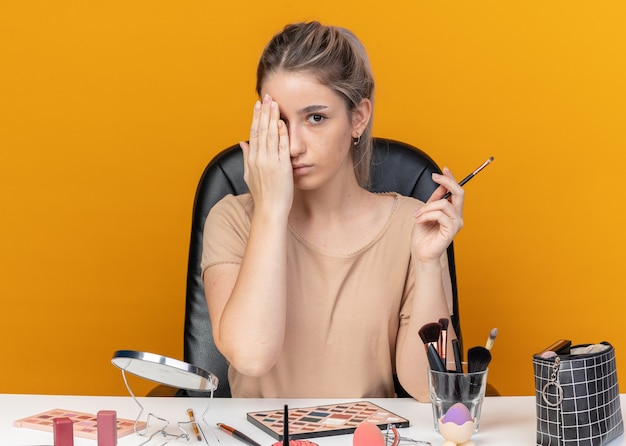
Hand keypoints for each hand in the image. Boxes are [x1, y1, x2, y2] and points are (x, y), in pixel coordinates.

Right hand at [239, 94, 292, 214]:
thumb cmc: (263, 195)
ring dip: (272, 118)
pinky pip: (281, 147)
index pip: (253, 133)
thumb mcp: (250, 175)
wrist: (270, 210)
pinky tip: (282, 122)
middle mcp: (259, 159)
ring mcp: (270, 162)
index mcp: (251, 159)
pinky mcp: (281, 167)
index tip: (258, 105)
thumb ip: (246, 157)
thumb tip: (242, 143)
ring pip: (270, 135)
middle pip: (260, 130)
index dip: (256, 117)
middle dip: (264, 112)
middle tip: (267, 97)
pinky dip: (281, 134)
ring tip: (274, 103)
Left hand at [411, 167, 463, 262]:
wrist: (421, 252)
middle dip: (447, 181)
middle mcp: (458, 216)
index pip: (456, 191)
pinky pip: (439, 215)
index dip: (451, 178)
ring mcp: (456, 224)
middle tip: (434, 176)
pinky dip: (426, 215)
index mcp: (453, 211)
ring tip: (417, 215)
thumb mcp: (426, 212)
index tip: (444, 168)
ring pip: (444, 204)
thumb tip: (441, 185)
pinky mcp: (451, 231)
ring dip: (426, 207)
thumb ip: (434, 200)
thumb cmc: (423, 234)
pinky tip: (419, 221)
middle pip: (459, 193)